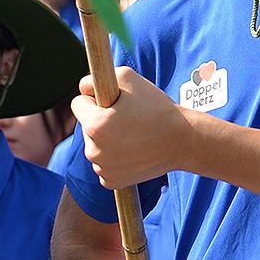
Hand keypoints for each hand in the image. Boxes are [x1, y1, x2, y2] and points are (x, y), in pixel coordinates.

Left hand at [72, 68, 191, 187]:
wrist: (182, 141)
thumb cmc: (156, 107)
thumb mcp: (127, 77)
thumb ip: (96, 79)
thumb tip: (83, 89)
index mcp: (94, 125)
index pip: (77, 104)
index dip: (95, 98)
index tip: (112, 101)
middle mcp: (94, 150)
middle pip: (87, 127)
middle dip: (101, 120)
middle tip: (128, 119)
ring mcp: (102, 169)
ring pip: (95, 146)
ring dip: (107, 140)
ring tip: (134, 135)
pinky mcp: (111, 182)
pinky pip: (104, 164)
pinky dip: (115, 158)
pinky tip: (134, 151)